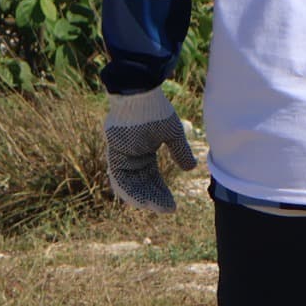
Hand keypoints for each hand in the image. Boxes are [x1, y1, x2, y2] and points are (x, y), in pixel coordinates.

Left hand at [103, 89, 195, 213]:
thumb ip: (180, 152)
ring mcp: (121, 155)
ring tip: (153, 207)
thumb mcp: (173, 134)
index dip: (162, 191)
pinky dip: (127, 188)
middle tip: (167, 210)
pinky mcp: (114, 152)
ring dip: (140, 196)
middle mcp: (131, 156)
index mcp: (144, 151)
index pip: (152, 177)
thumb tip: (191, 169)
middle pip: (142, 183)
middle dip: (154, 197)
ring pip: (128, 183)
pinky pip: (118, 175)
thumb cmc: (156, 111)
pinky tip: (139, 199)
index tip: (172, 205)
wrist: (140, 96)